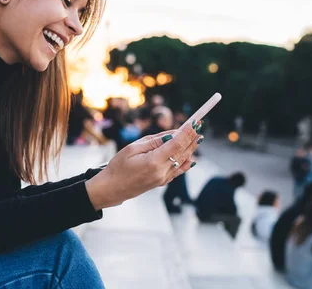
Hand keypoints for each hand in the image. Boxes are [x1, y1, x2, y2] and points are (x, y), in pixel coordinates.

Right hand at [85, 124, 201, 209]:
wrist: (111, 189)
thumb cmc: (118, 167)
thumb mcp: (132, 148)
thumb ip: (153, 141)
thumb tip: (172, 134)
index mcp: (153, 161)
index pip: (176, 144)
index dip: (187, 132)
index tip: (194, 122)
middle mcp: (161, 172)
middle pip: (182, 152)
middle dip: (192, 138)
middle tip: (200, 125)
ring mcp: (162, 179)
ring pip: (182, 161)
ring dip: (191, 148)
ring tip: (198, 137)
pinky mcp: (161, 182)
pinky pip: (177, 171)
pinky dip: (186, 163)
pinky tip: (191, 157)